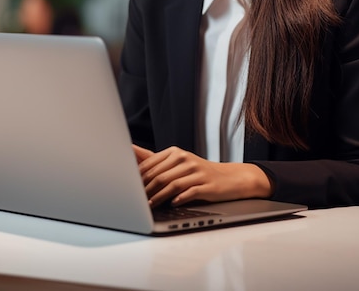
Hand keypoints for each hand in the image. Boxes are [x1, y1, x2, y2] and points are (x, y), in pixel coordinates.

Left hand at [132, 144, 272, 207]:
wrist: (230, 178)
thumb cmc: (199, 172)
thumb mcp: (178, 163)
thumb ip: (155, 161)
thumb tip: (130, 152)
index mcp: (176, 152)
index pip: (150, 164)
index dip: (137, 178)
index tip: (128, 189)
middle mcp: (185, 159)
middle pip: (159, 175)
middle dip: (145, 190)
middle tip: (134, 201)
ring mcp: (196, 172)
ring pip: (171, 184)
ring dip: (158, 197)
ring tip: (148, 206)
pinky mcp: (206, 185)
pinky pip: (189, 192)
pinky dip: (178, 199)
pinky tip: (171, 204)